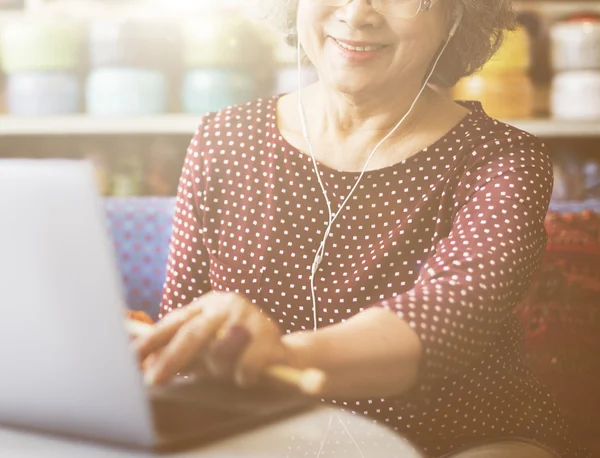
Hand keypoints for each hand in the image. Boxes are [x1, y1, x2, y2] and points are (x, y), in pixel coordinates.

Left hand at [135, 291, 290, 386]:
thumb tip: (146, 365)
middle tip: (153, 380)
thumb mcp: (205, 350)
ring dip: (219, 367)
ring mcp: (250, 315)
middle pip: (193, 332)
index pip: (174, 322)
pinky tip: (247, 376)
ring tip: (226, 371)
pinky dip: (243, 376)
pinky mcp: (270, 333)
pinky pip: (246, 365)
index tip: (131, 359)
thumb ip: (181, 355)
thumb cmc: (237, 352)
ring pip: (220, 349)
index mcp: (207, 304)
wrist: (281, 354)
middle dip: (171, 359)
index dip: (151, 341)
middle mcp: (227, 303)